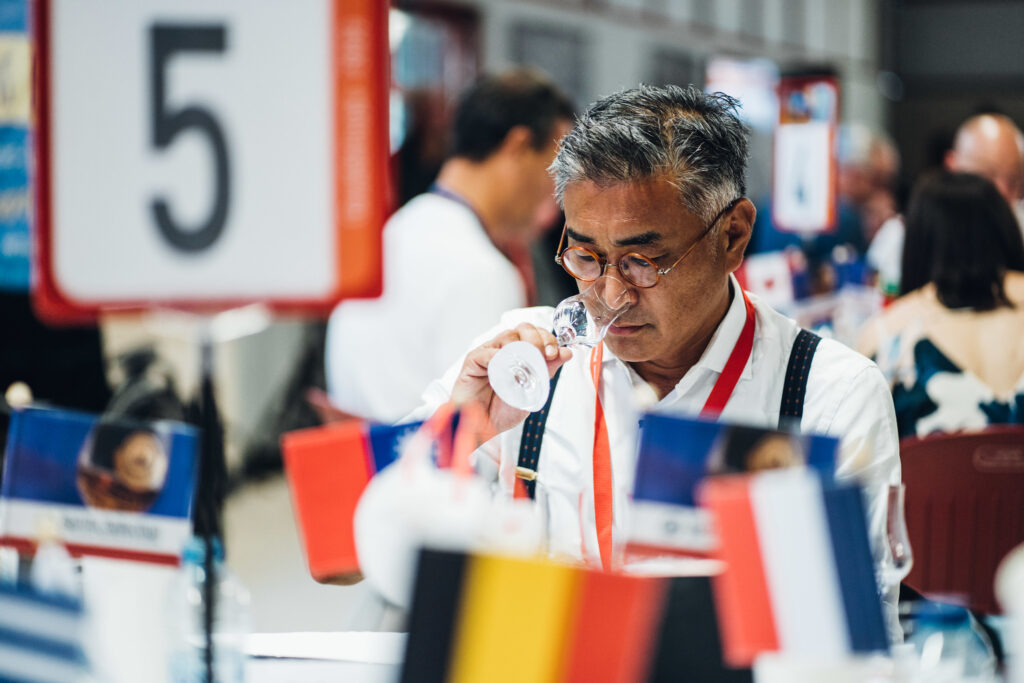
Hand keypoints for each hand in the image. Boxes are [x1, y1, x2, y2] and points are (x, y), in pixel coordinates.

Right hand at [450, 323, 571, 433]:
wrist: (483, 427)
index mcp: (519, 354)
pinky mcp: (473, 361)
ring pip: (507, 336)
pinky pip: (487, 352)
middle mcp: (504, 349)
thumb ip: (547, 370)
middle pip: (523, 328)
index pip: (536, 334)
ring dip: (521, 349)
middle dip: (538, 339)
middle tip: (544, 355)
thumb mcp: (532, 390)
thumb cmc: (503, 409)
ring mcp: (488, 353)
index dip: (547, 339)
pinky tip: (506, 371)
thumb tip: (567, 353)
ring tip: (525, 367)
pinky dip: (499, 359)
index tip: (554, 353)